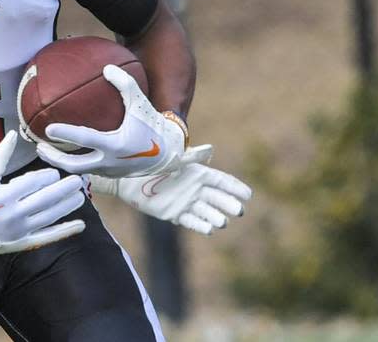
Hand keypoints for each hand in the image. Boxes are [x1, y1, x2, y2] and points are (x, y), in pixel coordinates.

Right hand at [0, 131, 85, 255]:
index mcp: (2, 196)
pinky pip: (47, 237)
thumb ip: (1, 155)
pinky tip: (80, 225)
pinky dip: (65, 231)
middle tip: (78, 181)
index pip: (31, 184)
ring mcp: (19, 231)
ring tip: (80, 196)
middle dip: (63, 189)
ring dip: (67, 206)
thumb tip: (13, 134)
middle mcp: (12, 215)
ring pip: (49, 217)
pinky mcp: (23, 243)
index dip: (46, 177)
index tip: (54, 173)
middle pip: (45, 200)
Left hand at [35, 65, 187, 176]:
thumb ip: (125, 84)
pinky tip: (63, 152)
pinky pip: (87, 169)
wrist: (168, 151)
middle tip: (38, 146)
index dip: (66, 134)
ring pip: (79, 170)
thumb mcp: (140, 102)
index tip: (49, 129)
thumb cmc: (151, 123)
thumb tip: (107, 67)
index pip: (86, 140)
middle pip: (74, 165)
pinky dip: (73, 162)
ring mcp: (109, 171)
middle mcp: (110, 162)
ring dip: (60, 162)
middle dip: (54, 158)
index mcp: (116, 144)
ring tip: (44, 151)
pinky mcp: (109, 175)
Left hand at [89, 145, 252, 234]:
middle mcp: (195, 189)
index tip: (248, 195)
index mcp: (198, 174)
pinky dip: (200, 225)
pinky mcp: (175, 214)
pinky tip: (209, 229)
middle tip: (238, 211)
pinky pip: (191, 221)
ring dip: (215, 217)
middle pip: (218, 198)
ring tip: (222, 221)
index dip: (235, 188)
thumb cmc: (153, 164)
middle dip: (229, 204)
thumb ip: (192, 157)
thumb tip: (210, 149)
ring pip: (207, 212)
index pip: (222, 181)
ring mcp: (186, 203)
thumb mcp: (174, 159)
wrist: (129, 178)